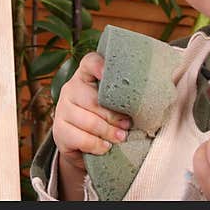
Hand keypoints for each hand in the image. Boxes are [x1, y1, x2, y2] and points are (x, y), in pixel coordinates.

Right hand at [52, 51, 131, 172]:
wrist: (83, 147)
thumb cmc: (106, 120)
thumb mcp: (114, 105)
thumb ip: (124, 98)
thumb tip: (150, 101)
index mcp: (86, 77)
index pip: (89, 62)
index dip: (98, 65)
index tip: (107, 74)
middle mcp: (70, 89)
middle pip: (92, 99)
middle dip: (113, 115)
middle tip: (127, 125)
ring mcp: (62, 109)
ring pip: (88, 120)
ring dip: (108, 131)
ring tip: (121, 137)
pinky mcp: (59, 130)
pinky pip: (80, 138)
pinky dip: (96, 144)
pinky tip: (105, 146)